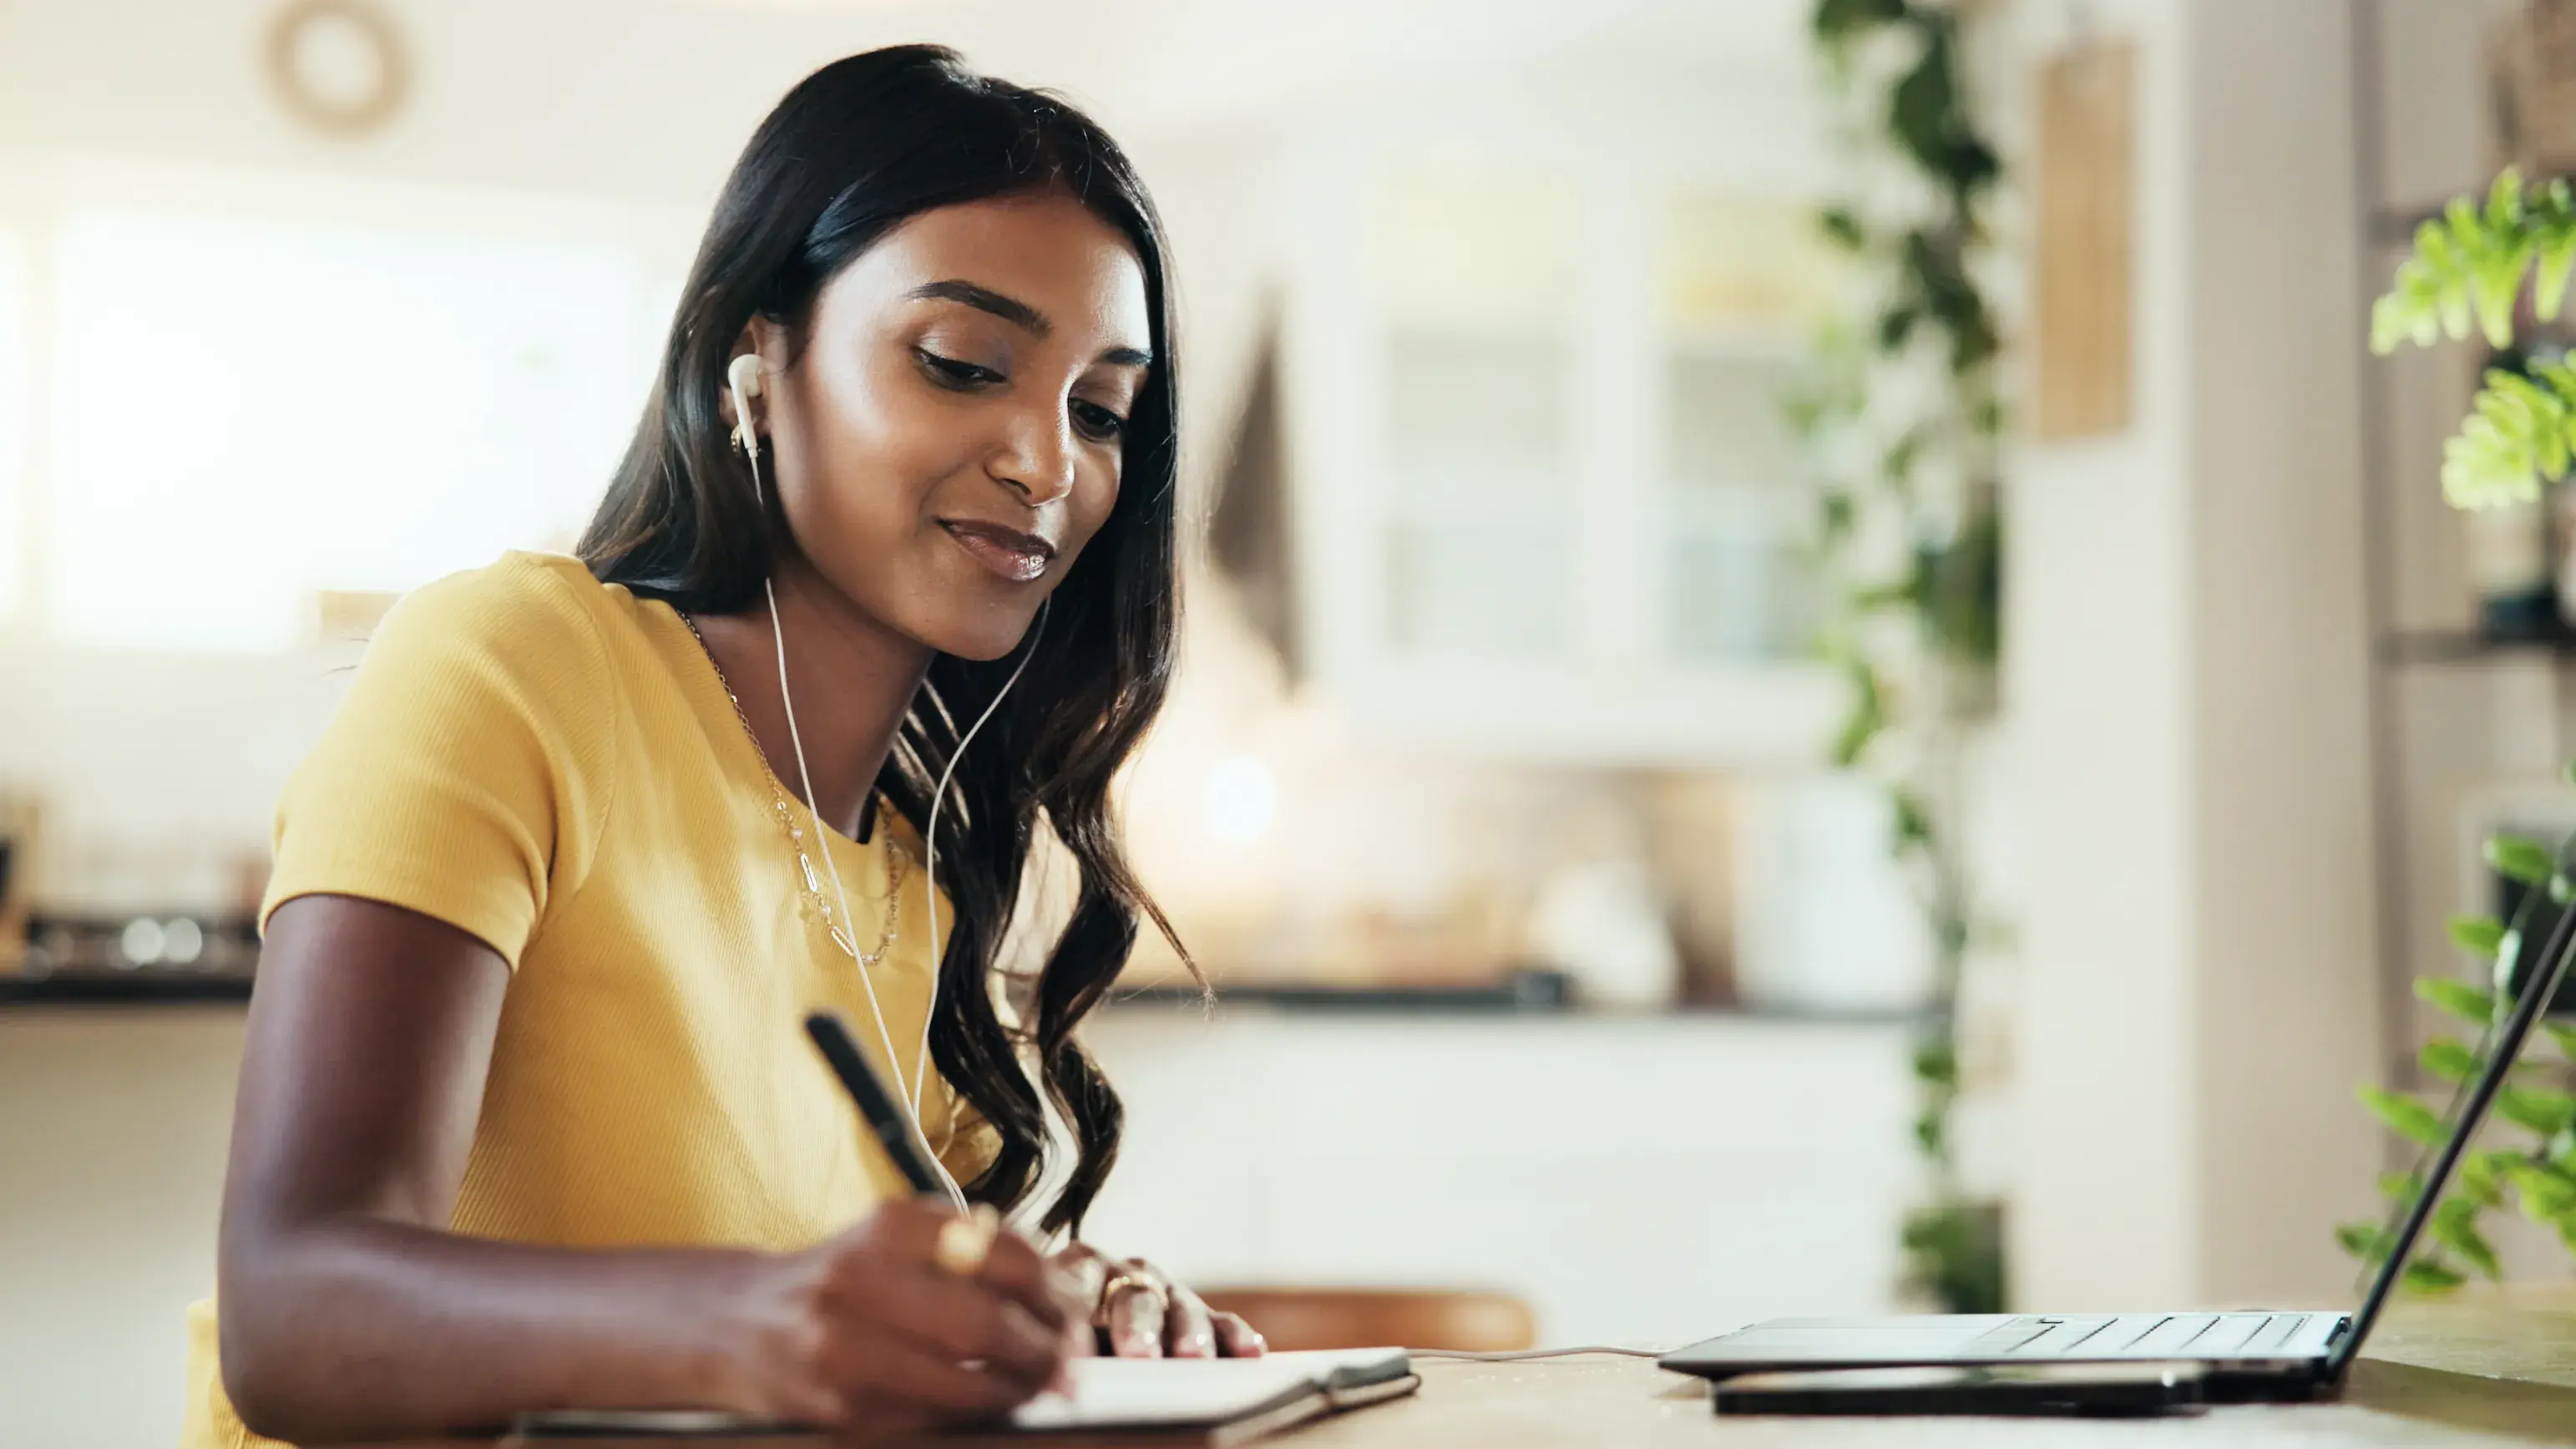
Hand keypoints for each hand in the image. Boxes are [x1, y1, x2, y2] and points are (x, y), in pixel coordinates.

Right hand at [724, 1198, 1086, 1435]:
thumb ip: (973, 1249)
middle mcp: (860, 1280)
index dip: (1056, 1292)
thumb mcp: (899, 1238)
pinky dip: (973, 1417)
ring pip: (963, 1385)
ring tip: (1039, 1388)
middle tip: (1072, 1364)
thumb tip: (1063, 1293)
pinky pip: (930, 1420)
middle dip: (1045, 1352)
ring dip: (1018, 1393)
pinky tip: (989, 1406)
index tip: (1076, 1312)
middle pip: (986, 1325)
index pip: (1004, 1255)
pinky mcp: (837, 1407)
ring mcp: (843, 1349)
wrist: (740, 1322)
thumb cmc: (842, 1278)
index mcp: (890, 1226)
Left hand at [1050, 1242, 1266, 1358]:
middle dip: (1139, 1326)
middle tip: (1140, 1356)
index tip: (1075, 1351)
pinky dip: (1235, 1337)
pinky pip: (1222, 1323)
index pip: (1077, 1284)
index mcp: (1080, 1269)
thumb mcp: (1051, 1329)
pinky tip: (1249, 1352)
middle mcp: (1126, 1271)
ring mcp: (1168, 1292)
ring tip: (1194, 1358)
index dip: (1076, 1314)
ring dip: (1189, 1333)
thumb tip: (1059, 1371)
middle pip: (1135, 1297)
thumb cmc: (1062, 1334)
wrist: (1082, 1321)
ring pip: (1182, 1308)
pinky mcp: (1202, 1316)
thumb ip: (1059, 1344)